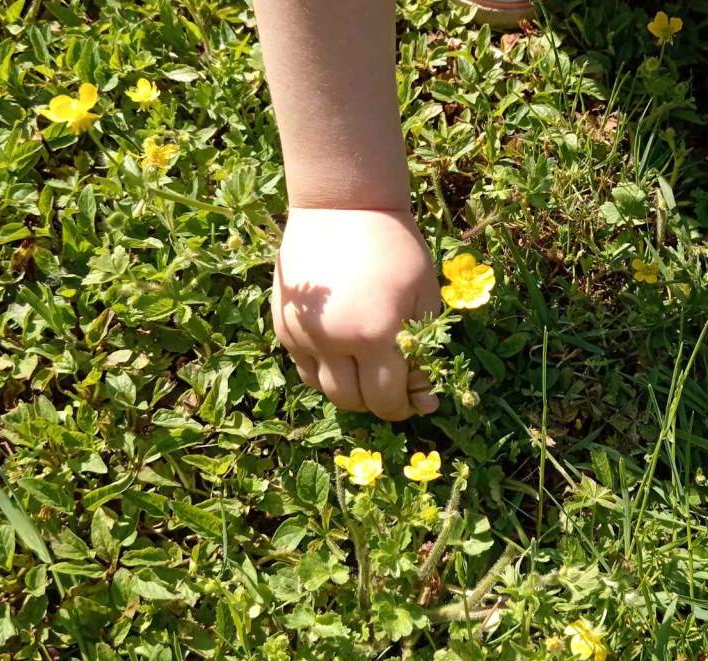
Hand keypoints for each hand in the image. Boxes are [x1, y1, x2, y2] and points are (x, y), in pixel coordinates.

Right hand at [272, 208, 441, 420]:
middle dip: (377, 402)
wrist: (341, 206)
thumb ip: (424, 349)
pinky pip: (304, 369)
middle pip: (353, 401)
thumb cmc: (394, 246)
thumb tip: (424, 398)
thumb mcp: (424, 294)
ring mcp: (302, 334)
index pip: (386, 399)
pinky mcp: (283, 325)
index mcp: (375, 334)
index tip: (415, 401)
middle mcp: (333, 340)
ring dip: (350, 391)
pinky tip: (344, 352)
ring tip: (368, 369)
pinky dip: (325, 372)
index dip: (403, 407)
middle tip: (392, 386)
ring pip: (324, 390)